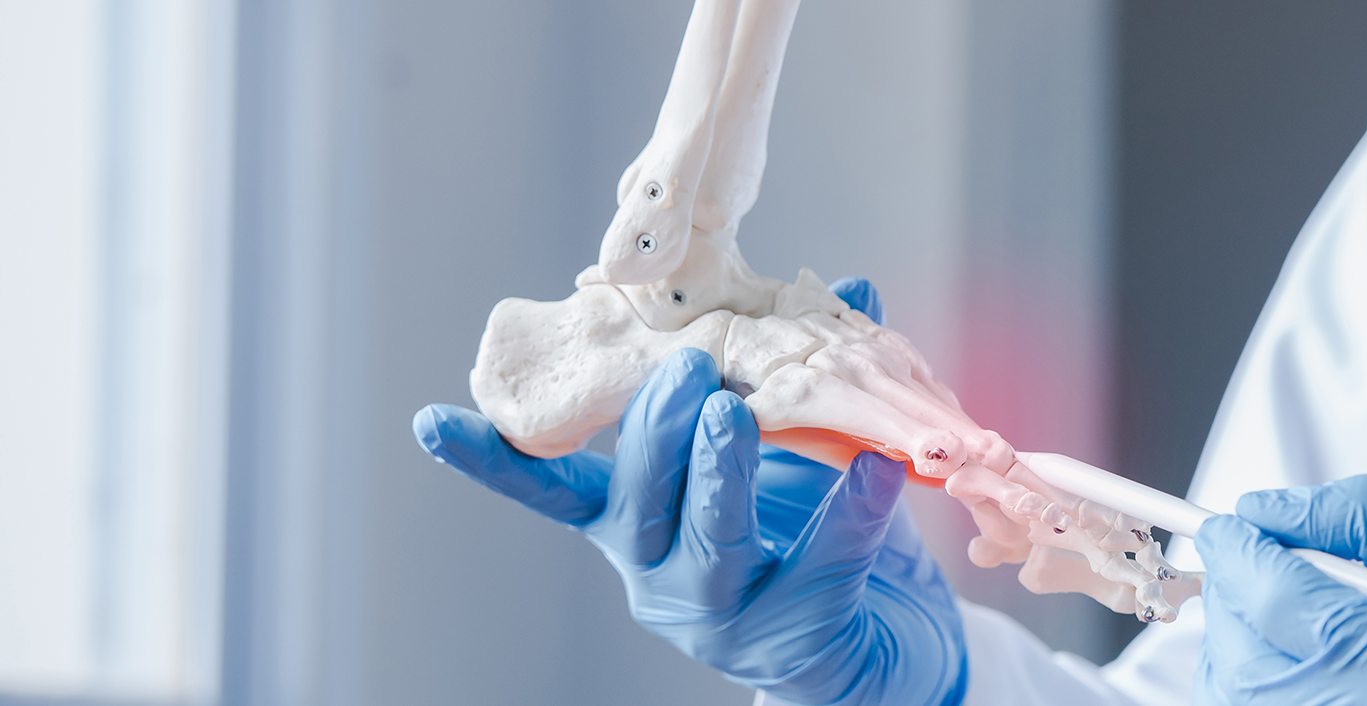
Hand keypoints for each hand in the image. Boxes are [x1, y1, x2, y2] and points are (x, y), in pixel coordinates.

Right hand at [412, 279, 965, 705]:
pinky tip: (880, 472)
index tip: (430, 420)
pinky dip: (851, 515)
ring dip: (721, 473)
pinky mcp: (794, 634)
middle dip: (656, 430)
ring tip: (738, 415)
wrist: (875, 644)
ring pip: (710, 539)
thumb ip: (800, 376)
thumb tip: (843, 286)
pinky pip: (821, 567)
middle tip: (685, 367)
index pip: (551, 488)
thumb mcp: (787, 454)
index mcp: (633, 518)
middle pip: (637, 500)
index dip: (492, 458)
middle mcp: (658, 568)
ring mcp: (721, 610)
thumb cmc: (808, 537)